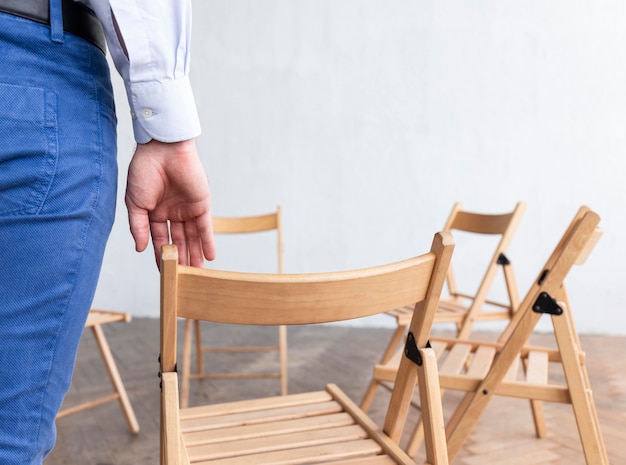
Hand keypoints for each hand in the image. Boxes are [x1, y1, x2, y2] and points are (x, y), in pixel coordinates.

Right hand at [125, 139, 215, 267]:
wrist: (163, 150)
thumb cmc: (144, 172)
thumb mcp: (136, 203)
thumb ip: (139, 227)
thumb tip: (140, 249)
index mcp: (154, 212)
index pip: (158, 239)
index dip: (161, 256)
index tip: (164, 273)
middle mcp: (172, 213)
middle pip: (178, 241)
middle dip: (181, 259)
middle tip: (184, 279)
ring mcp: (187, 209)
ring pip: (192, 237)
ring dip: (195, 255)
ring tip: (198, 274)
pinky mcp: (201, 204)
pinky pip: (205, 227)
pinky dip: (208, 241)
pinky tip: (210, 257)